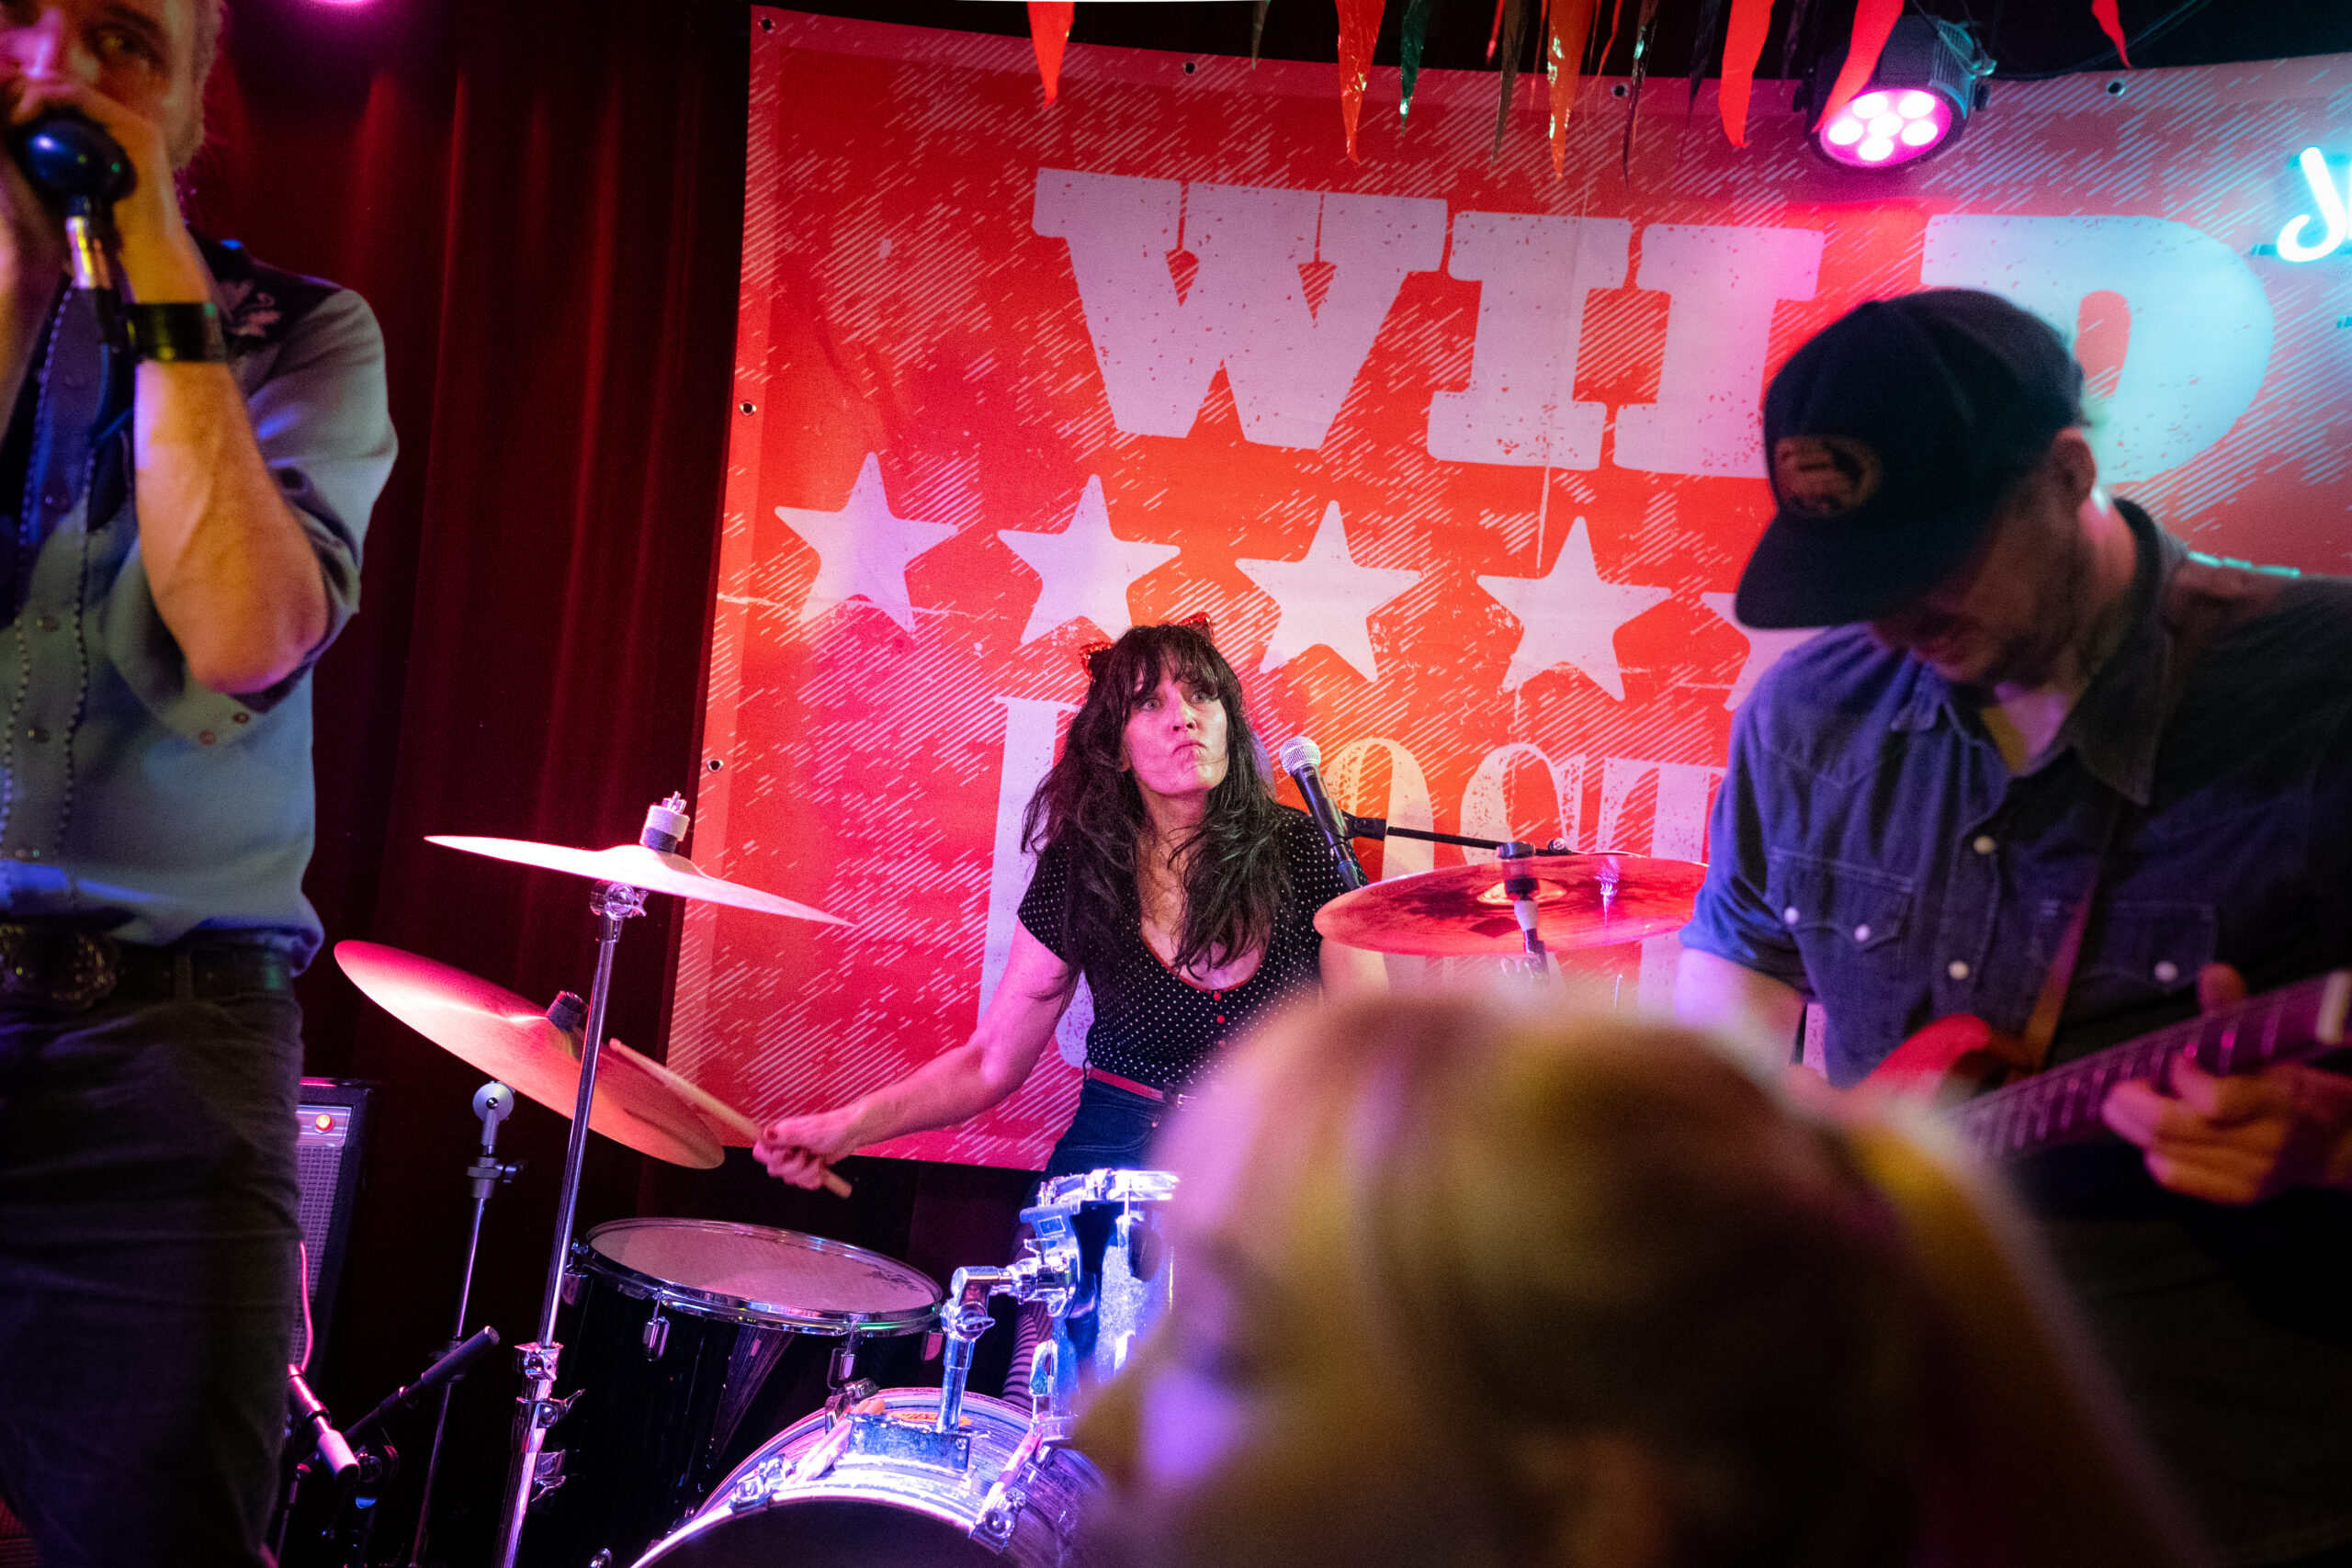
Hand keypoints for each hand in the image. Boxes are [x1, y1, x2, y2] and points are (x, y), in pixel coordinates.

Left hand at [5, 70, 205, 300]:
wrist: (144, 256)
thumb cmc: (104, 232)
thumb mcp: (64, 188)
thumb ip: (46, 163)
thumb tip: (11, 144)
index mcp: (108, 136)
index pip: (58, 98)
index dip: (22, 99)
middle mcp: (122, 125)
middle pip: (59, 86)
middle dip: (20, 92)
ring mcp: (133, 126)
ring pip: (65, 87)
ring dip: (28, 96)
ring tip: (7, 118)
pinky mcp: (137, 132)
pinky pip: (80, 99)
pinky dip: (45, 101)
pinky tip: (22, 118)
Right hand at [754, 1105, 863, 1188]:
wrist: (850, 1135)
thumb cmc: (831, 1128)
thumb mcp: (807, 1132)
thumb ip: (785, 1136)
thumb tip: (765, 1133)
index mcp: (781, 1136)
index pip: (760, 1152)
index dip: (772, 1157)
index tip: (788, 1152)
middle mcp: (786, 1148)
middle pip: (774, 1170)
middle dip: (793, 1167)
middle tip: (806, 1155)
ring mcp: (796, 1160)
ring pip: (789, 1179)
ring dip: (806, 1173)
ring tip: (817, 1160)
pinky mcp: (806, 1169)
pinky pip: (802, 1183)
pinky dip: (813, 1179)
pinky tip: (821, 1168)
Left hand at [2101, 963, 2351, 1202]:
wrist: (2335, 1142)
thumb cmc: (2292, 1085)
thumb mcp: (2273, 1046)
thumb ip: (2236, 1011)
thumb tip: (2213, 973)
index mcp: (2278, 1100)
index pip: (2215, 1101)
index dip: (2182, 1078)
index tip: (2173, 1059)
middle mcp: (2264, 1143)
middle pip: (2176, 1130)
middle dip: (2133, 1105)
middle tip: (2119, 1087)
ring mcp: (2250, 1174)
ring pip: (2167, 1154)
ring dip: (2134, 1127)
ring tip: (2128, 1105)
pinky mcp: (2236, 1194)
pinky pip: (2175, 1177)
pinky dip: (2153, 1153)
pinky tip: (2152, 1137)